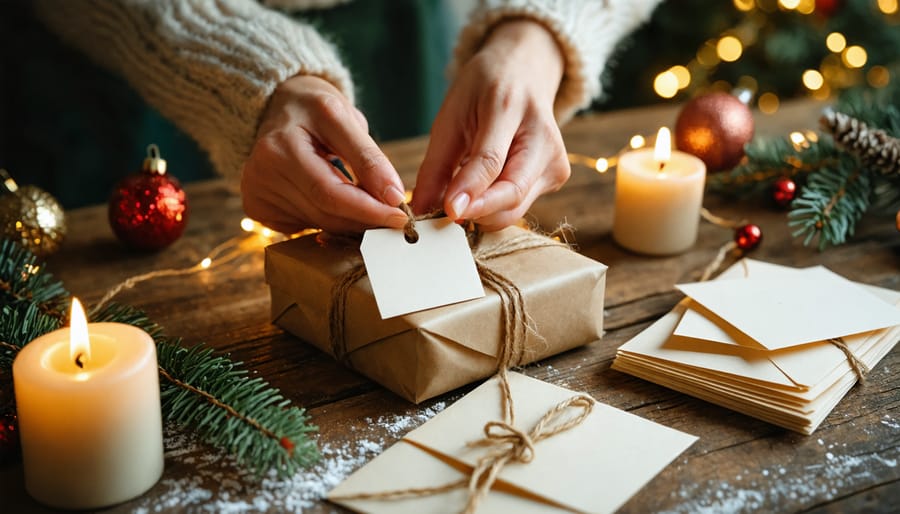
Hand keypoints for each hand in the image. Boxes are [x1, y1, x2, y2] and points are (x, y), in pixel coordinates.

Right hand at [241, 75, 407, 233]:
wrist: (277, 106)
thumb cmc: (313, 109)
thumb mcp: (344, 118)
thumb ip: (368, 156)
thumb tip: (393, 196)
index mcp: (281, 147)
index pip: (331, 193)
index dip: (369, 210)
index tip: (401, 216)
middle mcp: (260, 173)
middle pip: (325, 214)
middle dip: (365, 219)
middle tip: (394, 216)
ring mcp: (255, 193)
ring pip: (317, 224)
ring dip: (349, 221)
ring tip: (367, 204)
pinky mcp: (256, 207)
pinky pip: (304, 226)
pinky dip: (327, 219)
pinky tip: (333, 201)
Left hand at [411, 20, 569, 230]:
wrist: (524, 73)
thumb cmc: (483, 91)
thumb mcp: (451, 116)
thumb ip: (436, 166)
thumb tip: (420, 210)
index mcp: (511, 107)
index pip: (491, 160)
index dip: (469, 190)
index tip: (448, 211)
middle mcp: (544, 138)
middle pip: (511, 193)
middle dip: (475, 211)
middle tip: (441, 215)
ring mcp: (556, 160)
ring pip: (515, 208)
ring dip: (482, 213)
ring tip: (459, 200)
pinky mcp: (557, 177)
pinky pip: (520, 205)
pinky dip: (494, 207)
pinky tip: (482, 190)